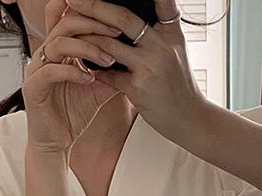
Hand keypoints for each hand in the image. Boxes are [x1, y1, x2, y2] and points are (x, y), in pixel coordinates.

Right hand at [23, 0, 125, 153]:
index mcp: (59, 50)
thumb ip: (110, 72)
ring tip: (108, 60)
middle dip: (93, 25)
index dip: (91, 15)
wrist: (56, 143)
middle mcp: (45, 55)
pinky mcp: (33, 87)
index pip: (69, 19)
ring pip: (59, 44)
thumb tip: (133, 59)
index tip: (118, 23)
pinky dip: (73, 73)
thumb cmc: (71, 115)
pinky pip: (51, 71)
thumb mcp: (97, 89)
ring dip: (87, 49)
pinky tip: (90, 79)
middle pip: (65, 23)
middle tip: (116, 33)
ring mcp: (36, 69)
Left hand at [65, 0, 208, 142]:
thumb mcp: (175, 52)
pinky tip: (86, 67)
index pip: (162, 1)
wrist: (190, 119)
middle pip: (122, 17)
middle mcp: (161, 46)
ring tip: (71, 34)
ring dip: (87, 39)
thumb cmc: (179, 86)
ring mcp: (149, 67)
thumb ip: (157, 33)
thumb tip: (125, 19)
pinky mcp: (138, 88)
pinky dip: (95, 70)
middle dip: (94, 6)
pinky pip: (108, 75)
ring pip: (108, 45)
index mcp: (171, 34)